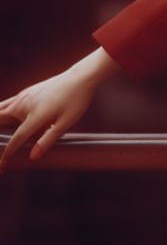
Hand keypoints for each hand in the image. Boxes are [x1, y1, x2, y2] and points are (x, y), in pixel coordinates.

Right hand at [0, 48, 120, 173]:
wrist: (81, 76)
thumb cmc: (77, 98)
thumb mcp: (67, 122)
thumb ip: (48, 140)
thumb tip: (33, 156)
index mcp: (35, 115)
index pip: (16, 140)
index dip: (7, 155)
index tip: (2, 168)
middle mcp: (25, 104)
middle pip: (0, 119)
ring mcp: (25, 96)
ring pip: (0, 110)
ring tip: (2, 135)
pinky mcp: (27, 92)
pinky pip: (8, 104)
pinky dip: (2, 112)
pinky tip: (6, 118)